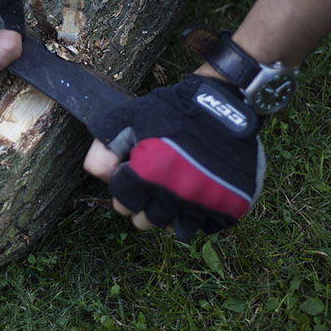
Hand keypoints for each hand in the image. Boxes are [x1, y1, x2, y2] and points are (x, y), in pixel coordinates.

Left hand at [84, 75, 264, 240]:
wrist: (225, 103)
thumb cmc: (172, 109)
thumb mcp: (128, 118)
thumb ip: (105, 148)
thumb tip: (100, 175)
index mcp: (148, 175)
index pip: (122, 203)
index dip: (123, 186)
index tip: (132, 173)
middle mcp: (175, 195)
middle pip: (145, 221)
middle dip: (143, 204)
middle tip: (152, 184)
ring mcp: (205, 202)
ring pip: (176, 228)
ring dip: (171, 213)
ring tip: (174, 191)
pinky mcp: (230, 205)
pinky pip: (207, 226)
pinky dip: (201, 213)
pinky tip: (198, 192)